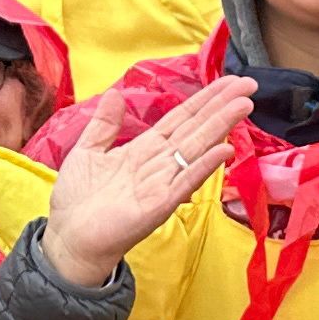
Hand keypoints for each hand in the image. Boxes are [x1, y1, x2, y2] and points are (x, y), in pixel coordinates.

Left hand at [41, 74, 249, 288]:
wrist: (69, 238)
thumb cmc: (78, 200)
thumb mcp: (88, 152)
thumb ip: (104, 125)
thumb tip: (115, 94)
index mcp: (145, 149)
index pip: (181, 118)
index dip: (205, 99)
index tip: (229, 81)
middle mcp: (160, 164)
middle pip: (196, 129)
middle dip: (221, 106)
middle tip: (249, 85)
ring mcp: (162, 184)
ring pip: (195, 150)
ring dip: (219, 128)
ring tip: (243, 107)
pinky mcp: (157, 205)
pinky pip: (184, 182)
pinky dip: (203, 166)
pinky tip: (224, 151)